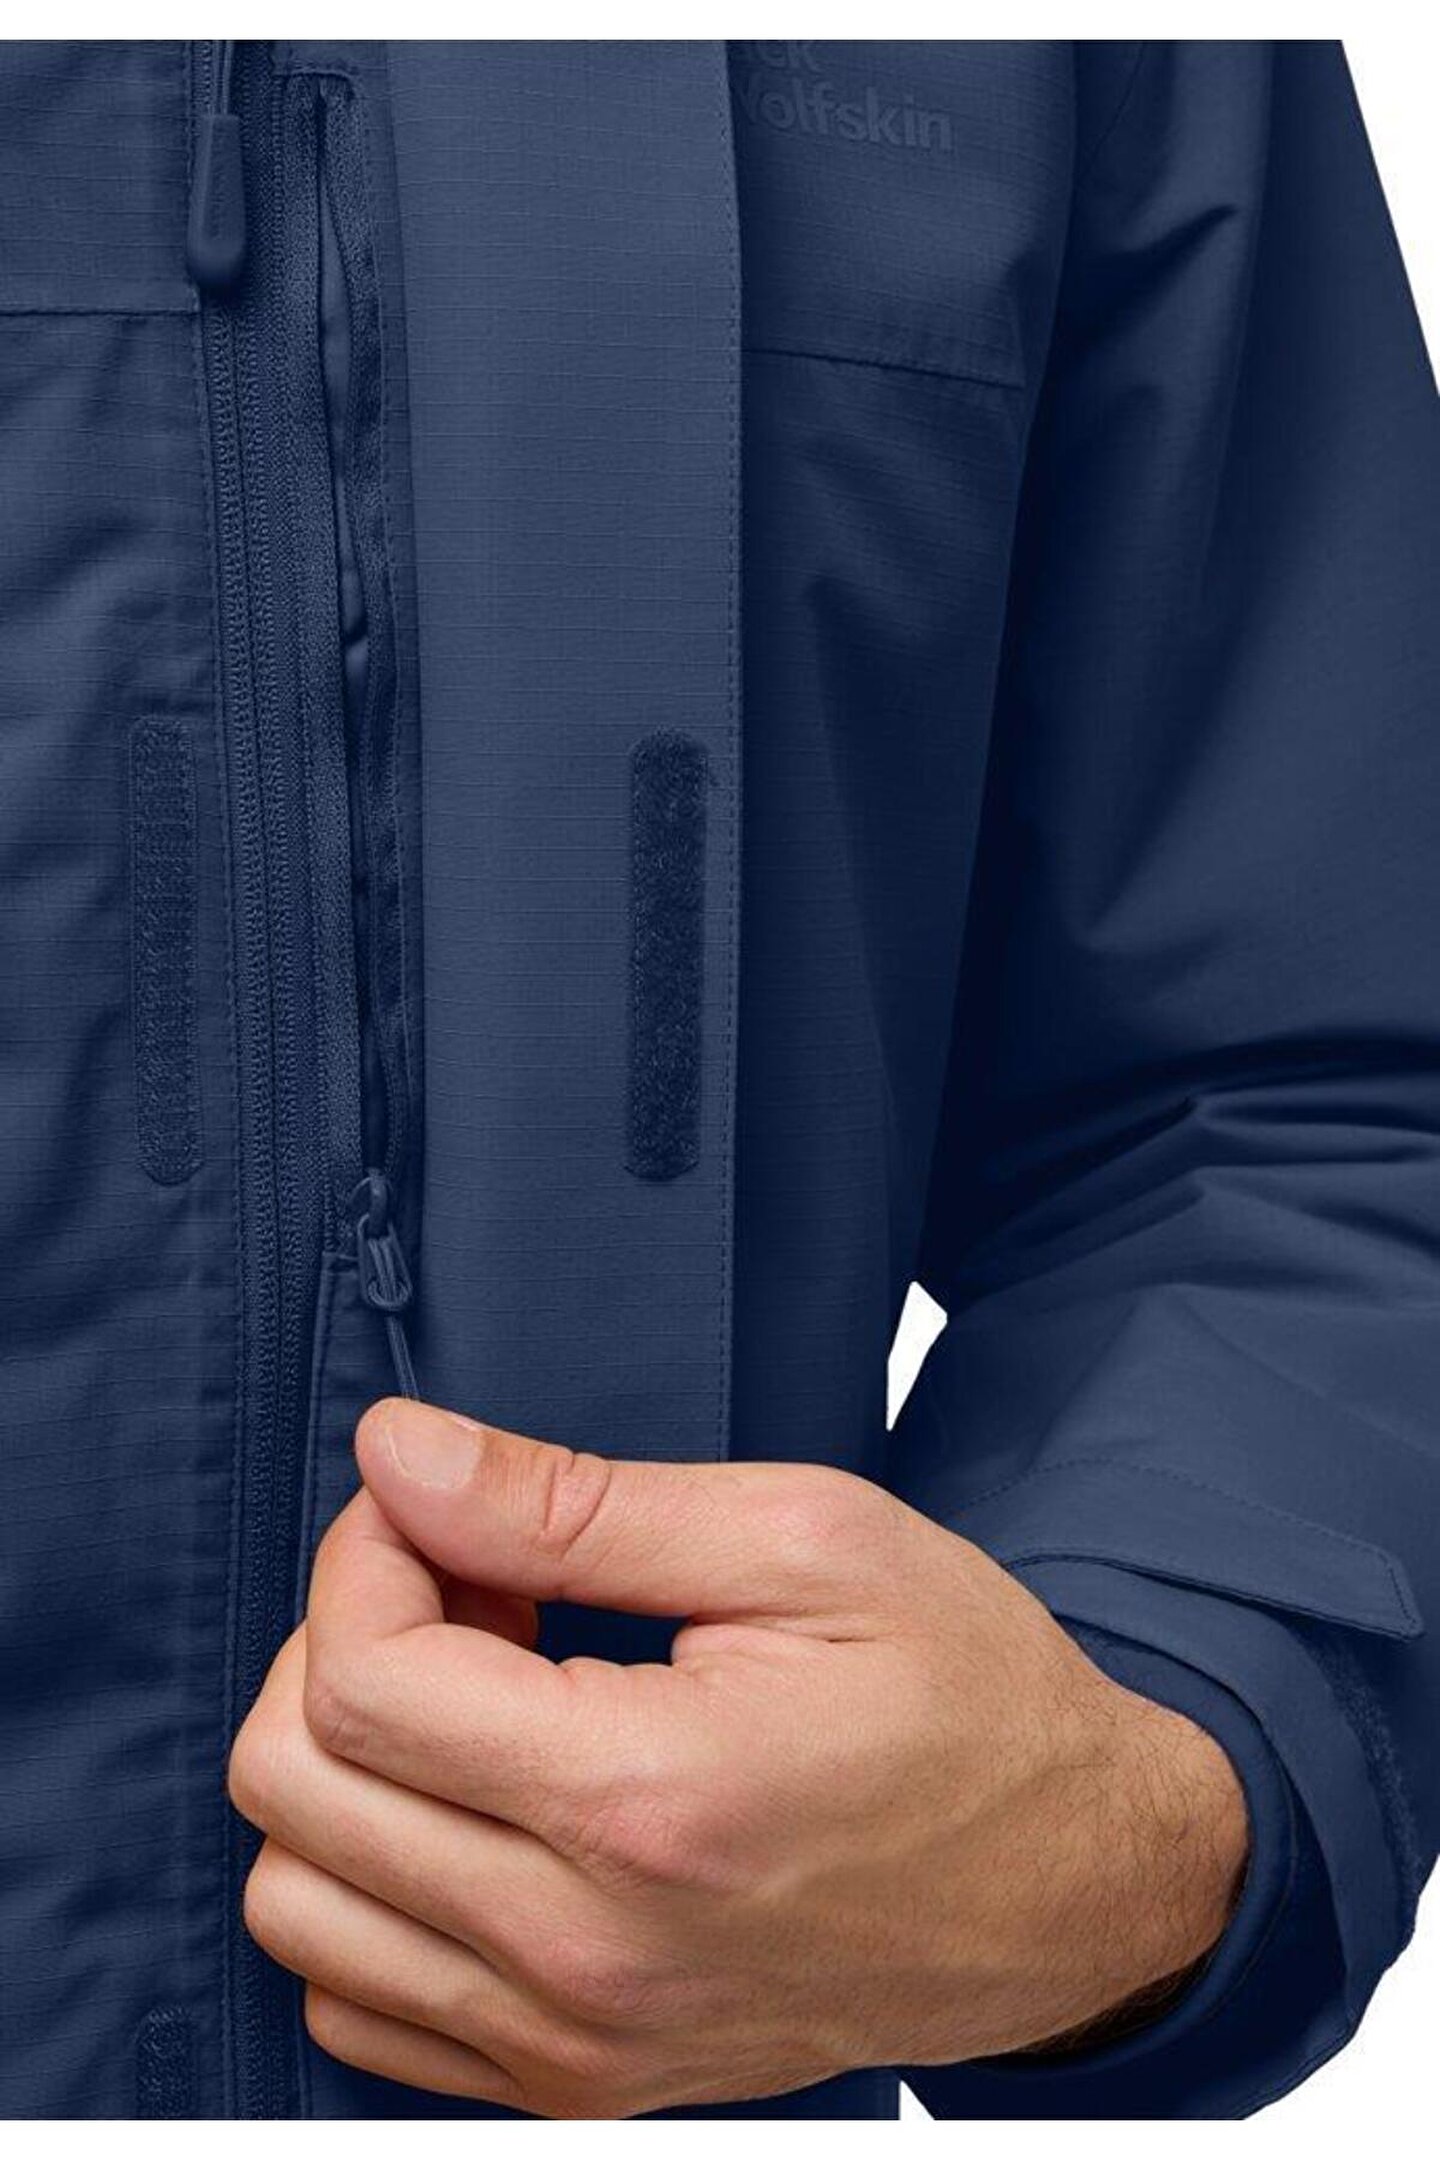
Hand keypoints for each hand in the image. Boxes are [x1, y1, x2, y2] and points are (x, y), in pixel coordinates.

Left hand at [230, 1401, 1247, 2115]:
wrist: (1077, 1886)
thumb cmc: (967, 1695)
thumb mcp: (802, 1543)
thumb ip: (576, 1505)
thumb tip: (400, 1454)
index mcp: (647, 1802)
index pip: (359, 1678)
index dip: (368, 1551)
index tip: (440, 1505)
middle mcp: (586, 1954)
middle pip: (294, 1785)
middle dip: (345, 1638)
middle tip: (471, 1587)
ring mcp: (575, 2044)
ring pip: (295, 1900)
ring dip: (350, 1764)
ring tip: (480, 1694)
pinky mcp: (576, 2090)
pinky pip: (356, 2003)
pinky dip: (373, 1887)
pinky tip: (485, 1800)